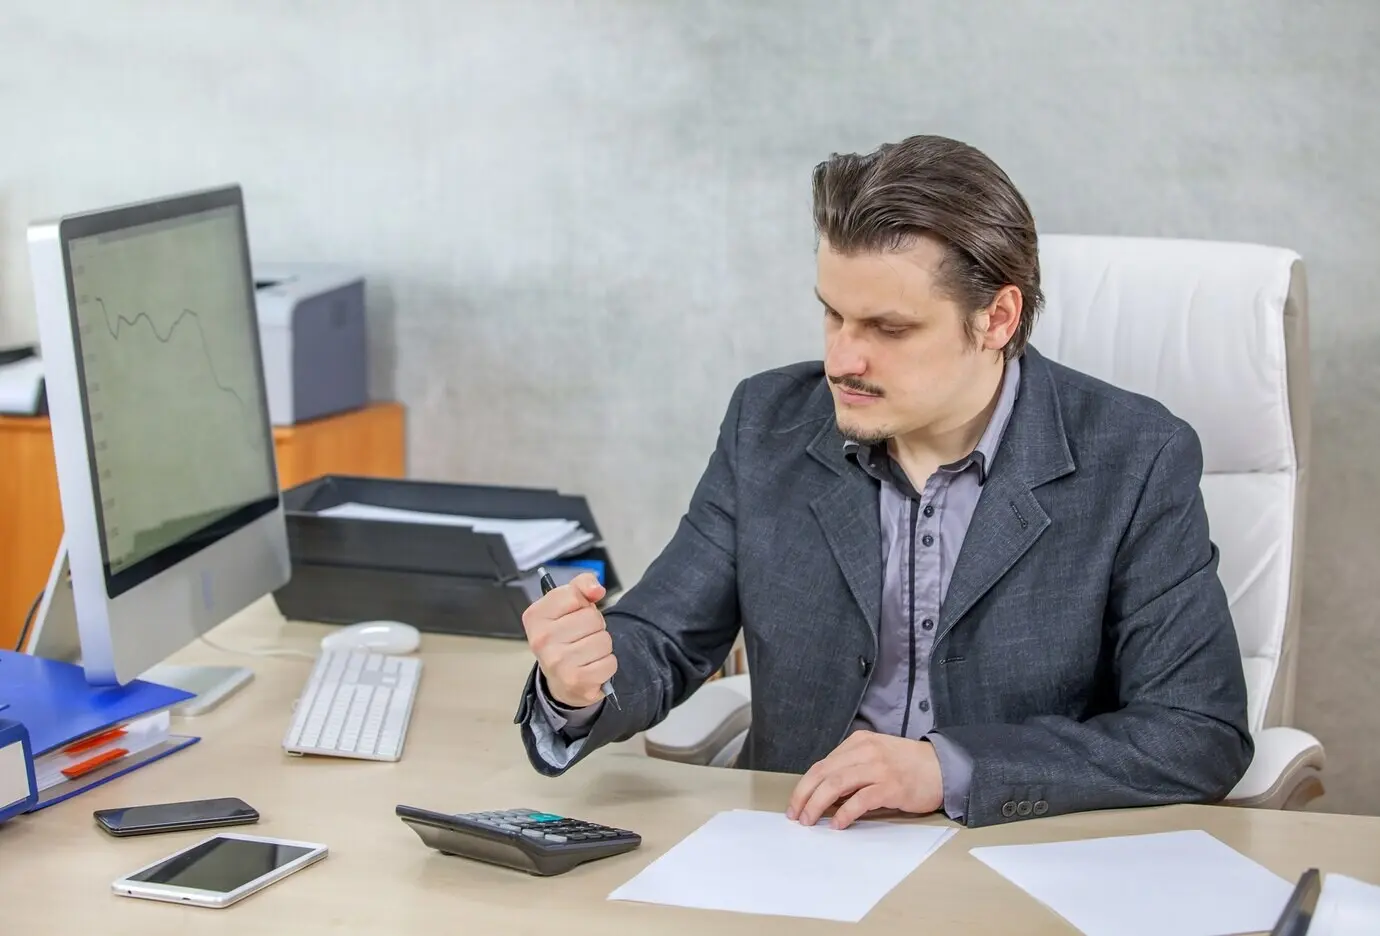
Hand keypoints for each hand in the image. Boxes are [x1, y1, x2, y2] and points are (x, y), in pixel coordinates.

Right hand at [521, 572, 615, 707]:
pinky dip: (607, 664)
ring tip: (587, 653)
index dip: (583, 603)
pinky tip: (592, 667)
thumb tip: (596, 589)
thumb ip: (581, 585)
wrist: (560, 680)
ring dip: (602, 646)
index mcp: (536, 616)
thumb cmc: (565, 636)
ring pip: (604, 640)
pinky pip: (610, 662)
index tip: (575, 614)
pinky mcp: (576, 681)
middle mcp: (541, 639)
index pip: (575, 595)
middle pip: (593, 618)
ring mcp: (557, 662)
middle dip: (595, 626)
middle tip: (582, 637)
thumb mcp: (567, 605)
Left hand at [786, 731, 943, 829]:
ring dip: (818, 804)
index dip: (804, 786)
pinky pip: (860, 800)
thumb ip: (852, 769)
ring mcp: (879, 767)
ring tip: (810, 820)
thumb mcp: (875, 757)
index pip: (822, 764)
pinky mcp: (891, 786)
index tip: (795, 803)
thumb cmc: (908, 766)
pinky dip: (845, 812)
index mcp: (859, 742)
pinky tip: (838, 824)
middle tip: (795, 815)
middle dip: (804, 796)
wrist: (943, 767)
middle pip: (823, 773)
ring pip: (836, 784)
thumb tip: (825, 795)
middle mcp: (866, 751)